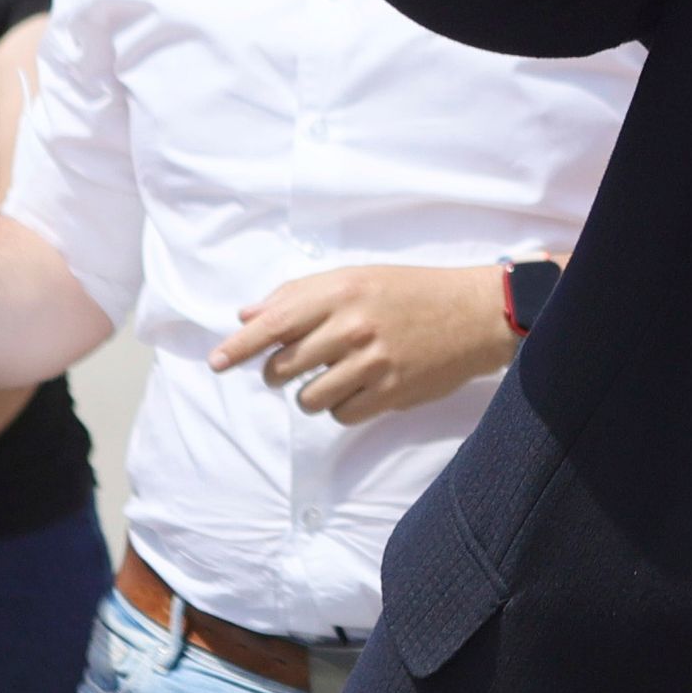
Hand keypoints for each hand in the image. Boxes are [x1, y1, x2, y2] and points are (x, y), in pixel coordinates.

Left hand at [208, 265, 514, 423]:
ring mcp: (372, 363)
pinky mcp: (391, 393)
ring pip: (308, 398)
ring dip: (310, 393)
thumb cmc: (411, 292)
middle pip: (283, 367)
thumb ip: (300, 294)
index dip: (238, 347)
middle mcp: (352, 327)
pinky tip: (357, 389)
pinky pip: (340, 414)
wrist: (475, 314)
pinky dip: (340, 407)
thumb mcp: (357, 278)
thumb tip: (248, 315)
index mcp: (340, 291)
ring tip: (332, 378)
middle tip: (290, 368)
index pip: (272, 324)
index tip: (216, 363)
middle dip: (276, 373)